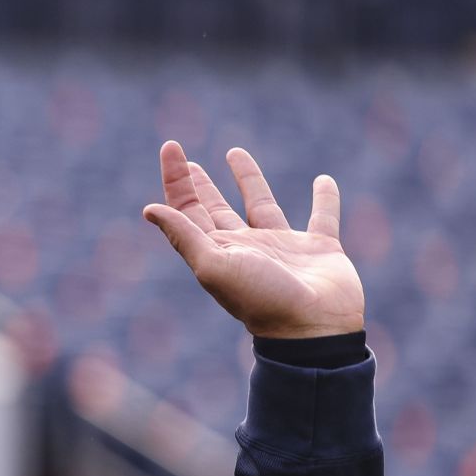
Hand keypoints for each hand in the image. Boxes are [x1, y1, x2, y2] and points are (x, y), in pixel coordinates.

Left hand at [142, 142, 364, 339]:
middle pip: (214, 208)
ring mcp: (282, 247)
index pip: (187, 209)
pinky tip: (323, 180)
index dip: (176, 179)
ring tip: (234, 152)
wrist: (313, 329)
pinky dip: (325, 198)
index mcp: (217, 250)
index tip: (171, 147)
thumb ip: (184, 236)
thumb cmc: (261, 299)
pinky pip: (323, 215)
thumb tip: (150, 209)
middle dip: (198, 184)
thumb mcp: (214, 265)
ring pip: (260, 204)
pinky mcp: (320, 248)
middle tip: (185, 160)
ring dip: (248, 179)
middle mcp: (245, 247)